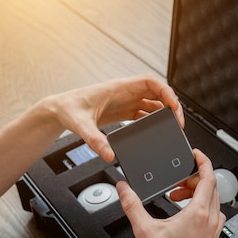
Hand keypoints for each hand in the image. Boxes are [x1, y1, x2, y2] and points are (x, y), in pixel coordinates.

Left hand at [39, 74, 182, 161]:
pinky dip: (152, 120)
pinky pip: (143, 112)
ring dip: (163, 114)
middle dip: (170, 105)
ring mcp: (125, 101)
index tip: (174, 106)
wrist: (59, 110)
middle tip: (178, 122)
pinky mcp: (122, 111)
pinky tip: (156, 131)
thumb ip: (95, 140)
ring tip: (171, 128)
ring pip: (152, 103)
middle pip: (156, 93)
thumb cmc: (68, 109)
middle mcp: (125, 93)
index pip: (150, 82)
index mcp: (118, 88)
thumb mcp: (81, 125)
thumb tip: (109, 155)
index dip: (166, 91)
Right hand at [116, 149, 225, 237]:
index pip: (209, 177)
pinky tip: (183, 213)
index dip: (203, 161)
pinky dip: (200, 206)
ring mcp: (213, 231)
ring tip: (176, 197)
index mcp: (199, 213)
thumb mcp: (143, 229)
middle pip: (210, 187)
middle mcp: (211, 221)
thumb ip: (131, 204)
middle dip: (193, 179)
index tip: (196, 154)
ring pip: (212, 200)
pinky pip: (212, 214)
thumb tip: (123, 188)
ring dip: (197, 193)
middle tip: (176, 180)